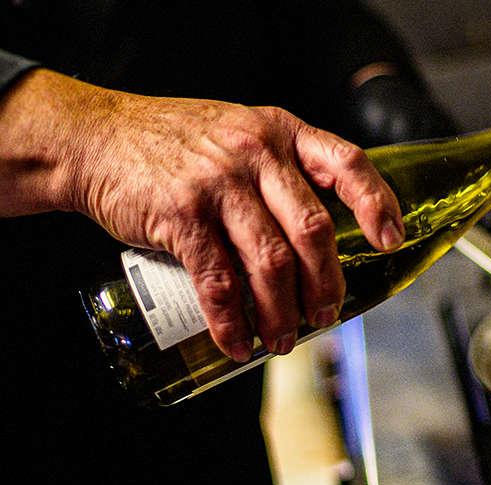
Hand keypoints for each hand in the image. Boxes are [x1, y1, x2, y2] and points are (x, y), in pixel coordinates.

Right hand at [0, 69, 403, 360]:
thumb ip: (281, 169)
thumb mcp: (241, 133)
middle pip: (314, 230)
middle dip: (326, 284)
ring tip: (283, 339)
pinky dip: (231, 321)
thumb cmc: (176, 142)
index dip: (376, 204)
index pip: (348, 163)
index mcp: (282, 132)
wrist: (96, 138)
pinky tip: (238, 344)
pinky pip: (218, 280)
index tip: (391, 241)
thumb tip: (321, 237)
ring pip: (272, 262)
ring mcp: (220, 184)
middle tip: (326, 315)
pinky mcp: (182, 215)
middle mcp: (258, 154)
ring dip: (283, 312)